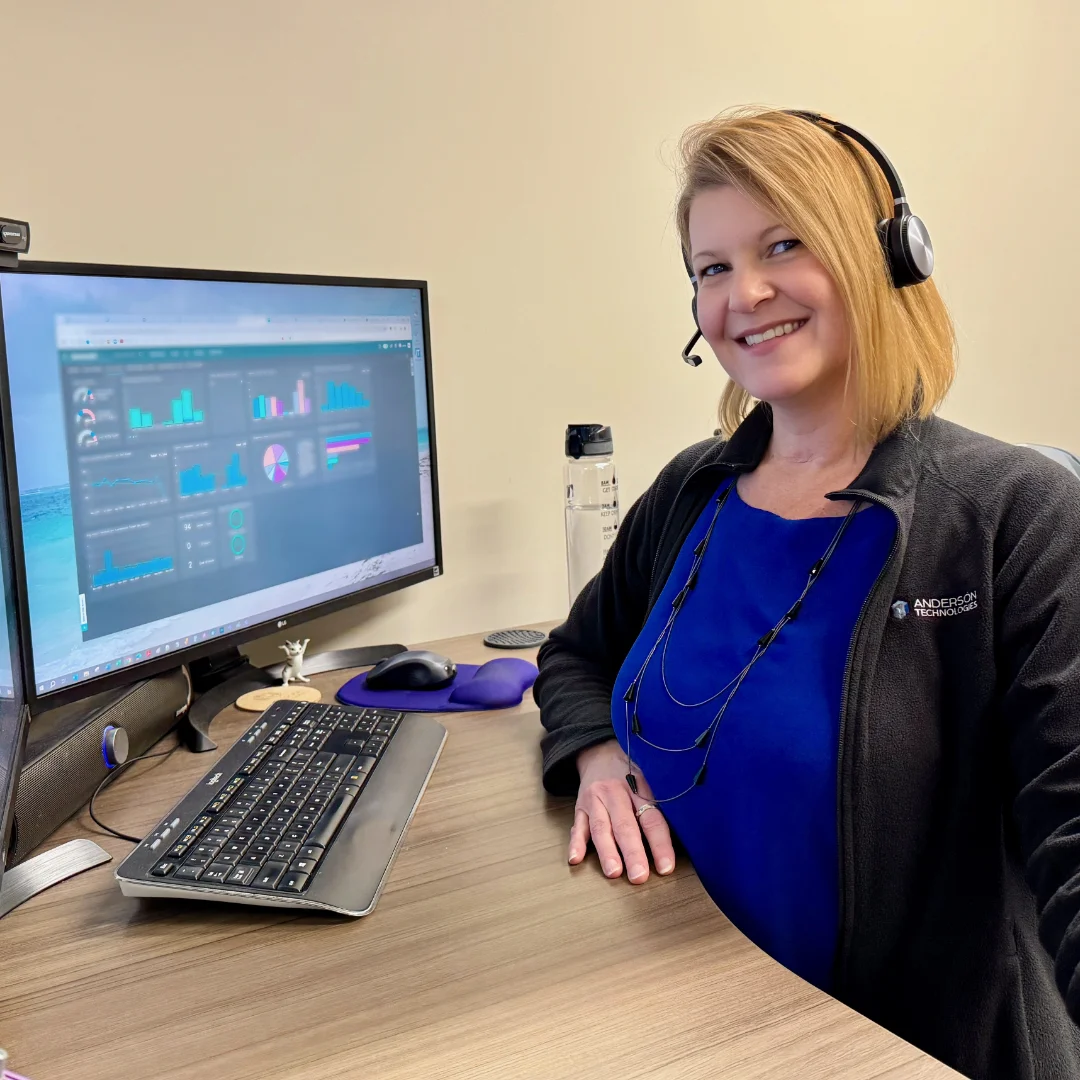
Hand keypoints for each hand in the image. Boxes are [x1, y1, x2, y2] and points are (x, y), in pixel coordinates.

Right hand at [570, 739, 674, 883]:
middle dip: (633, 852)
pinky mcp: (580, 806)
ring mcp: (596, 799)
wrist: (600, 751)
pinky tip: (576, 858)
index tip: (666, 867)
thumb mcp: (651, 775)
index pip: (652, 818)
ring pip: (601, 827)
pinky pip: (578, 825)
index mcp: (639, 787)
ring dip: (607, 851)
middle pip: (625, 825)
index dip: (660, 843)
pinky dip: (576, 842)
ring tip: (613, 872)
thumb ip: (663, 801)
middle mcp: (616, 792)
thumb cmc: (631, 770)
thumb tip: (691, 830)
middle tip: (639, 876)